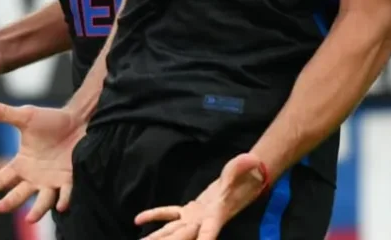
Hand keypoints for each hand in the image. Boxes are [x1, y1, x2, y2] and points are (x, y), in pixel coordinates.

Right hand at [0, 100, 85, 222]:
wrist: (77, 118)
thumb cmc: (51, 120)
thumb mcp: (24, 117)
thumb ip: (2, 113)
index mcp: (22, 164)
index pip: (2, 178)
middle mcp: (35, 176)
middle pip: (19, 194)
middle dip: (10, 202)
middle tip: (0, 207)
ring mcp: (52, 180)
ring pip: (42, 201)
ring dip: (37, 210)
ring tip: (30, 218)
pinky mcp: (69, 178)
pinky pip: (65, 193)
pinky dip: (63, 200)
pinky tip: (60, 205)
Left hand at [134, 152, 266, 239]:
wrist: (242, 184)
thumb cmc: (245, 178)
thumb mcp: (244, 171)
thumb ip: (243, 167)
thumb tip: (251, 159)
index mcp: (216, 215)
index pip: (208, 232)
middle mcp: (203, 221)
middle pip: (183, 237)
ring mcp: (194, 218)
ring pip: (172, 232)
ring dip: (156, 238)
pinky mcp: (189, 212)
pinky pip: (168, 216)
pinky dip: (154, 216)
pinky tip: (138, 220)